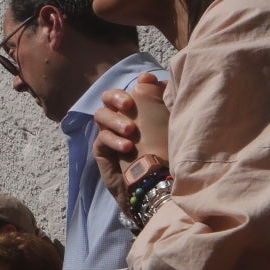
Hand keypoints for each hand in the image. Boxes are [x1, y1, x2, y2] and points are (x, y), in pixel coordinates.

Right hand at [93, 73, 169, 209]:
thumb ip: (163, 102)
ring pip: (101, 115)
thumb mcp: (169, 127)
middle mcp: (123, 120)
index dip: (137, 83)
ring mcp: (111, 135)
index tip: (147, 80)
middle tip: (129, 105)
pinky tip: (127, 148)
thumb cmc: (168, 158)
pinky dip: (113, 140)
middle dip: (117, 97)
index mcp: (140, 112)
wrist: (159, 191)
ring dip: (115, 120)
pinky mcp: (103, 152)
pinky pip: (101, 138)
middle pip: (108, 98)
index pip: (132, 89)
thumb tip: (154, 78)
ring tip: (131, 131)